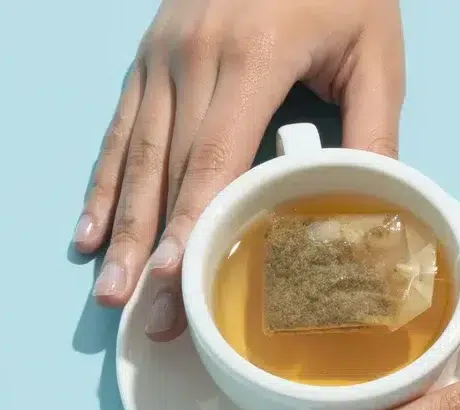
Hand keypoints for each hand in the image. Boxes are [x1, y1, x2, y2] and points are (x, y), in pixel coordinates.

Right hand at [72, 0, 403, 339]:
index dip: (191, 226)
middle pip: (167, 173)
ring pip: (134, 160)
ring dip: (119, 232)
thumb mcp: (372, 43)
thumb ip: (371, 125)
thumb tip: (367, 207)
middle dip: (152, 251)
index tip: (173, 282)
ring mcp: (160, 59)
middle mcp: (193, 58)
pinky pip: (117, 134)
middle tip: (141, 315)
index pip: (215, 162)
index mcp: (252, 57)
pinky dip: (102, 189)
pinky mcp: (144, 61)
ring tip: (107, 292)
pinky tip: (87, 235)